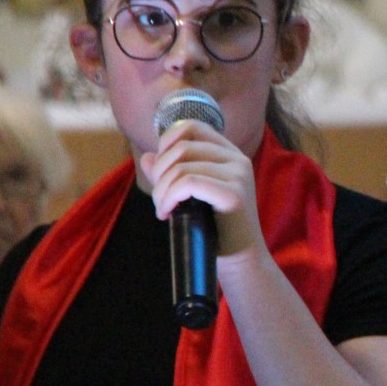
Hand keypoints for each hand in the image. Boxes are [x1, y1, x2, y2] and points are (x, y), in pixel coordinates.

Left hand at [139, 120, 264, 258]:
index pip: (192, 126)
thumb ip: (170, 173)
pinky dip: (168, 198)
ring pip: (181, 167)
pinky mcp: (234, 195)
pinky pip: (188, 183)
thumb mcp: (189, 196)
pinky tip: (166, 213)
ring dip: (161, 190)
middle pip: (181, 147)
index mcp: (229, 154)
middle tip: (160, 199)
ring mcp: (238, 176)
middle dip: (159, 173)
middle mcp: (238, 160)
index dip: (167, 142)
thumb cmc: (215, 229)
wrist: (239, 259)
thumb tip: (147, 156)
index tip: (162, 170)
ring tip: (164, 209)